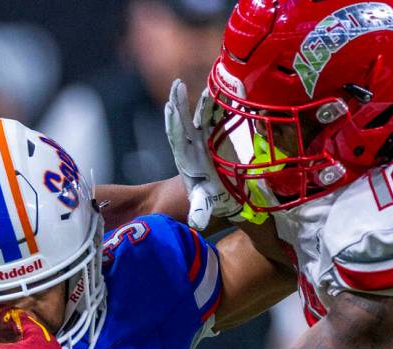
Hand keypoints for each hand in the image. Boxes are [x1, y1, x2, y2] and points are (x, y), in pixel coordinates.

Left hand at [165, 79, 241, 229]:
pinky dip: (217, 104)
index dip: (174, 124)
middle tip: (176, 85)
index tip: (169, 108)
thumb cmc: (212, 202)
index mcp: (187, 161)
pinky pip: (215, 117)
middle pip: (183, 122)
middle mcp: (193, 147)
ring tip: (201, 82)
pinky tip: (220, 89)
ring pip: (199, 116)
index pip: (177, 139)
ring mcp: (204, 140)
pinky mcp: (216, 137)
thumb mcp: (205, 206)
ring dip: (199, 100)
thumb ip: (200, 211)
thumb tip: (197, 223)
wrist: (223, 197)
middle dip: (179, 104)